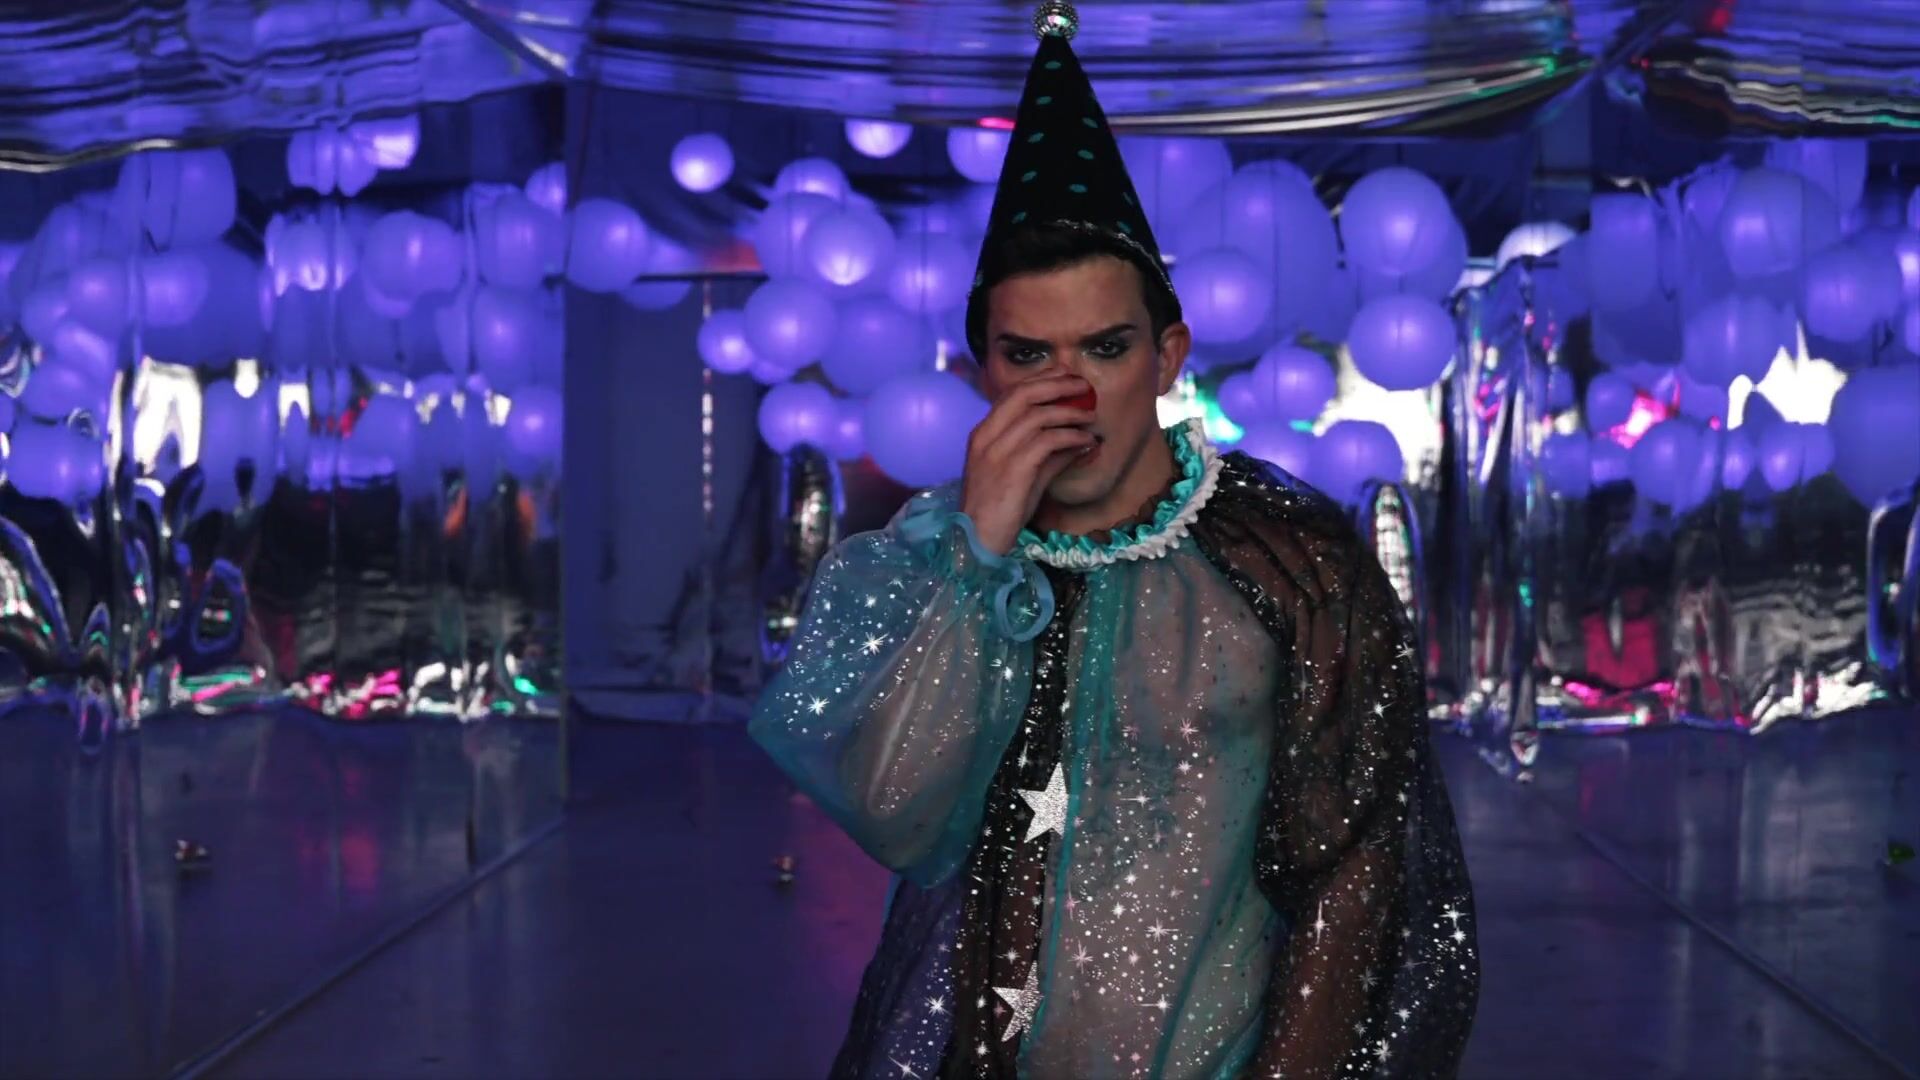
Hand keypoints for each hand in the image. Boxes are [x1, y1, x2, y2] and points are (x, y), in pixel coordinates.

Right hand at [959, 373, 1097, 555]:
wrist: (978, 540)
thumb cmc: (1000, 511)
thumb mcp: (1025, 476)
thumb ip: (1050, 455)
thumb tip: (1081, 439)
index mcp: (983, 434)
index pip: (1012, 394)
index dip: (1042, 380)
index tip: (1067, 377)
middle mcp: (986, 437)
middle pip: (1024, 394)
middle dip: (1057, 385)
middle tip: (1083, 386)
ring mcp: (997, 452)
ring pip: (1038, 415)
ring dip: (1069, 412)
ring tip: (1090, 417)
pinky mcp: (1013, 469)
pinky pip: (1047, 441)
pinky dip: (1071, 437)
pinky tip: (1085, 441)